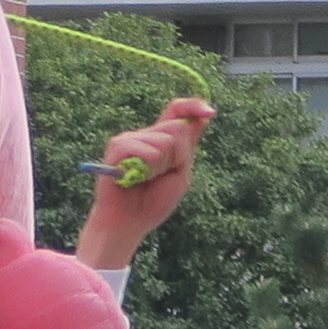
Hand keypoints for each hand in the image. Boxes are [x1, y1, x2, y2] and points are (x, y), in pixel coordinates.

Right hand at [68, 96, 214, 272]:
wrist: (128, 222)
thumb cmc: (153, 202)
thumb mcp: (181, 172)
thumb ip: (189, 145)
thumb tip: (205, 115)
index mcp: (161, 139)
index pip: (177, 110)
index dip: (193, 105)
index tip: (210, 112)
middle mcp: (145, 134)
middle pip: (178, 128)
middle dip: (178, 156)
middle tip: (161, 176)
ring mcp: (130, 138)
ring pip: (165, 141)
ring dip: (162, 166)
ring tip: (145, 180)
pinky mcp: (117, 147)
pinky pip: (148, 151)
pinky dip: (148, 169)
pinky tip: (134, 179)